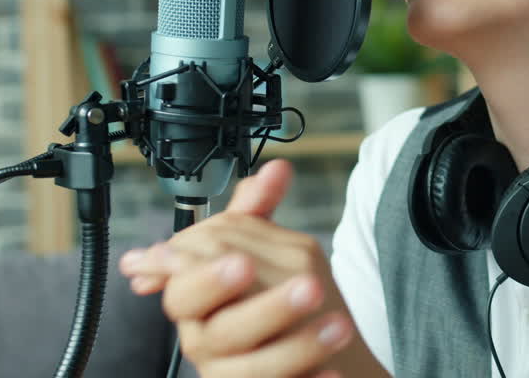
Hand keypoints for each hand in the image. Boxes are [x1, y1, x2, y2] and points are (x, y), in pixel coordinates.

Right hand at [119, 160, 355, 377]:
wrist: (300, 358)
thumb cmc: (266, 303)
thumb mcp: (259, 254)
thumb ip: (255, 217)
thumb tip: (276, 170)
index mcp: (197, 302)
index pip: (188, 284)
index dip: (211, 273)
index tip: (247, 262)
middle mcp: (207, 340)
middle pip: (220, 329)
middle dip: (261, 309)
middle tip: (307, 288)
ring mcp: (231, 373)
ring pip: (253, 369)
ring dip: (299, 346)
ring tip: (340, 326)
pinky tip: (335, 371)